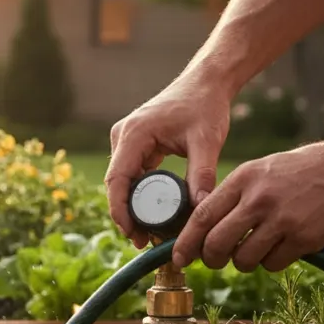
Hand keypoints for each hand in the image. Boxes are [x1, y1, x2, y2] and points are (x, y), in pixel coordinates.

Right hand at [104, 76, 232, 247]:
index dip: (120, 210)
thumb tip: (202, 208)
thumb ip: (202, 174)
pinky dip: (141, 195)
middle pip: (117, 185)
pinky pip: (132, 176)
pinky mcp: (134, 145)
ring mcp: (126, 141)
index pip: (117, 179)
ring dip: (134, 207)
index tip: (132, 233)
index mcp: (134, 134)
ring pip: (123, 183)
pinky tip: (154, 214)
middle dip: (128, 215)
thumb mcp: (206, 140)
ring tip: (150, 233)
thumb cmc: (205, 105)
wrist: (205, 82)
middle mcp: (123, 137)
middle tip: (144, 241)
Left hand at [170, 141, 323, 270]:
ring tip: (258, 248)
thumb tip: (201, 229)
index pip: (202, 216)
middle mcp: (259, 199)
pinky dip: (272, 262)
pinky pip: (273, 264)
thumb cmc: (303, 170)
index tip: (178, 258)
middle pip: (217, 244)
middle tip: (216, 261)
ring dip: (245, 261)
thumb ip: (234, 195)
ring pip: (243, 259)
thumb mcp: (262, 170)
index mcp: (244, 179)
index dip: (186, 242)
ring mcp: (283, 220)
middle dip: (211, 259)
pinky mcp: (304, 238)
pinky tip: (283, 246)